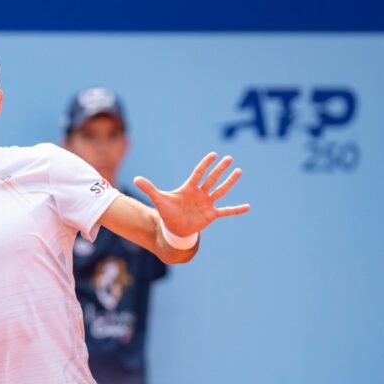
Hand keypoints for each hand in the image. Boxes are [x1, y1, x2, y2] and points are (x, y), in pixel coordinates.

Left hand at [133, 152, 249, 236]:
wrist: (173, 229)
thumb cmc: (167, 212)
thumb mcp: (159, 199)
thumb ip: (149, 188)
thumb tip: (135, 178)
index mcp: (189, 188)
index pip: (198, 173)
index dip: (205, 164)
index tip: (213, 154)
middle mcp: (200, 193)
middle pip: (211, 179)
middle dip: (220, 169)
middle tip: (229, 158)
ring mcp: (207, 203)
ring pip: (220, 191)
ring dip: (229, 182)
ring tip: (239, 171)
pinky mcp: (211, 215)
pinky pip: (226, 211)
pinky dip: (236, 210)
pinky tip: (248, 206)